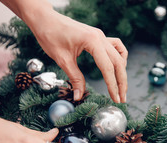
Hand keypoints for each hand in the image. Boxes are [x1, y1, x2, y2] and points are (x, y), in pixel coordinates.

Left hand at [0, 0, 127, 102]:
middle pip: (118, 62)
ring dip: (122, 71)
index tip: (116, 99)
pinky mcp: (98, 36)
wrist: (44, 19)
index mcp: (92, 41)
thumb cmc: (50, 35)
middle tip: (122, 99)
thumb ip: (74, 78)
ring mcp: (100, 36)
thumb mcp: (62, 60)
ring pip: (119, 55)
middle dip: (121, 82)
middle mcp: (100, 37)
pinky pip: (115, 47)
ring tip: (121, 86)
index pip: (108, 67)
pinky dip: (119, 58)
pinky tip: (116, 68)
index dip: (113, 85)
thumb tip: (79, 96)